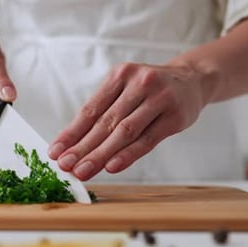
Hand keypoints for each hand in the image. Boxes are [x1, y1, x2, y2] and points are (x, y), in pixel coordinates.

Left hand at [49, 62, 208, 180]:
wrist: (192, 80)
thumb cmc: (150, 90)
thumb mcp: (125, 89)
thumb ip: (103, 112)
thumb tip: (72, 143)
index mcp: (120, 75)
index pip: (90, 109)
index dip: (71, 132)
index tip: (55, 151)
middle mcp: (139, 83)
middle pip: (105, 122)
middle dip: (82, 147)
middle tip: (66, 166)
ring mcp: (159, 99)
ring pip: (125, 132)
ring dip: (101, 154)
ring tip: (83, 170)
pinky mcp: (175, 117)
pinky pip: (148, 139)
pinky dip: (128, 154)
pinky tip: (112, 167)